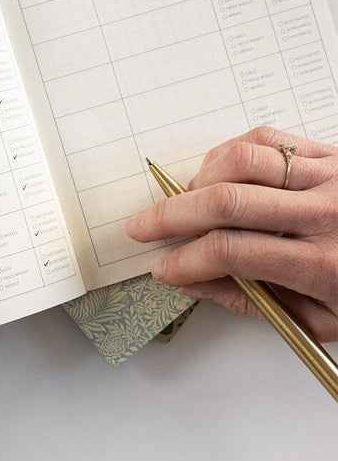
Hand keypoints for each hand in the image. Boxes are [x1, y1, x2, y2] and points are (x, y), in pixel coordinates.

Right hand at [124, 126, 337, 341]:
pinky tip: (217, 170)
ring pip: (243, 160)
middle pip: (226, 202)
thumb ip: (253, 301)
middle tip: (141, 225)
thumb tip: (193, 281)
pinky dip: (231, 151)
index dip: (185, 261)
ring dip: (199, 180)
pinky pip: (269, 139)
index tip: (162, 268)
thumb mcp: (319, 321)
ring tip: (183, 201)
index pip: (232, 254)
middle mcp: (326, 213)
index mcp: (325, 264)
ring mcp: (330, 176)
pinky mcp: (331, 154)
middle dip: (171, 215)